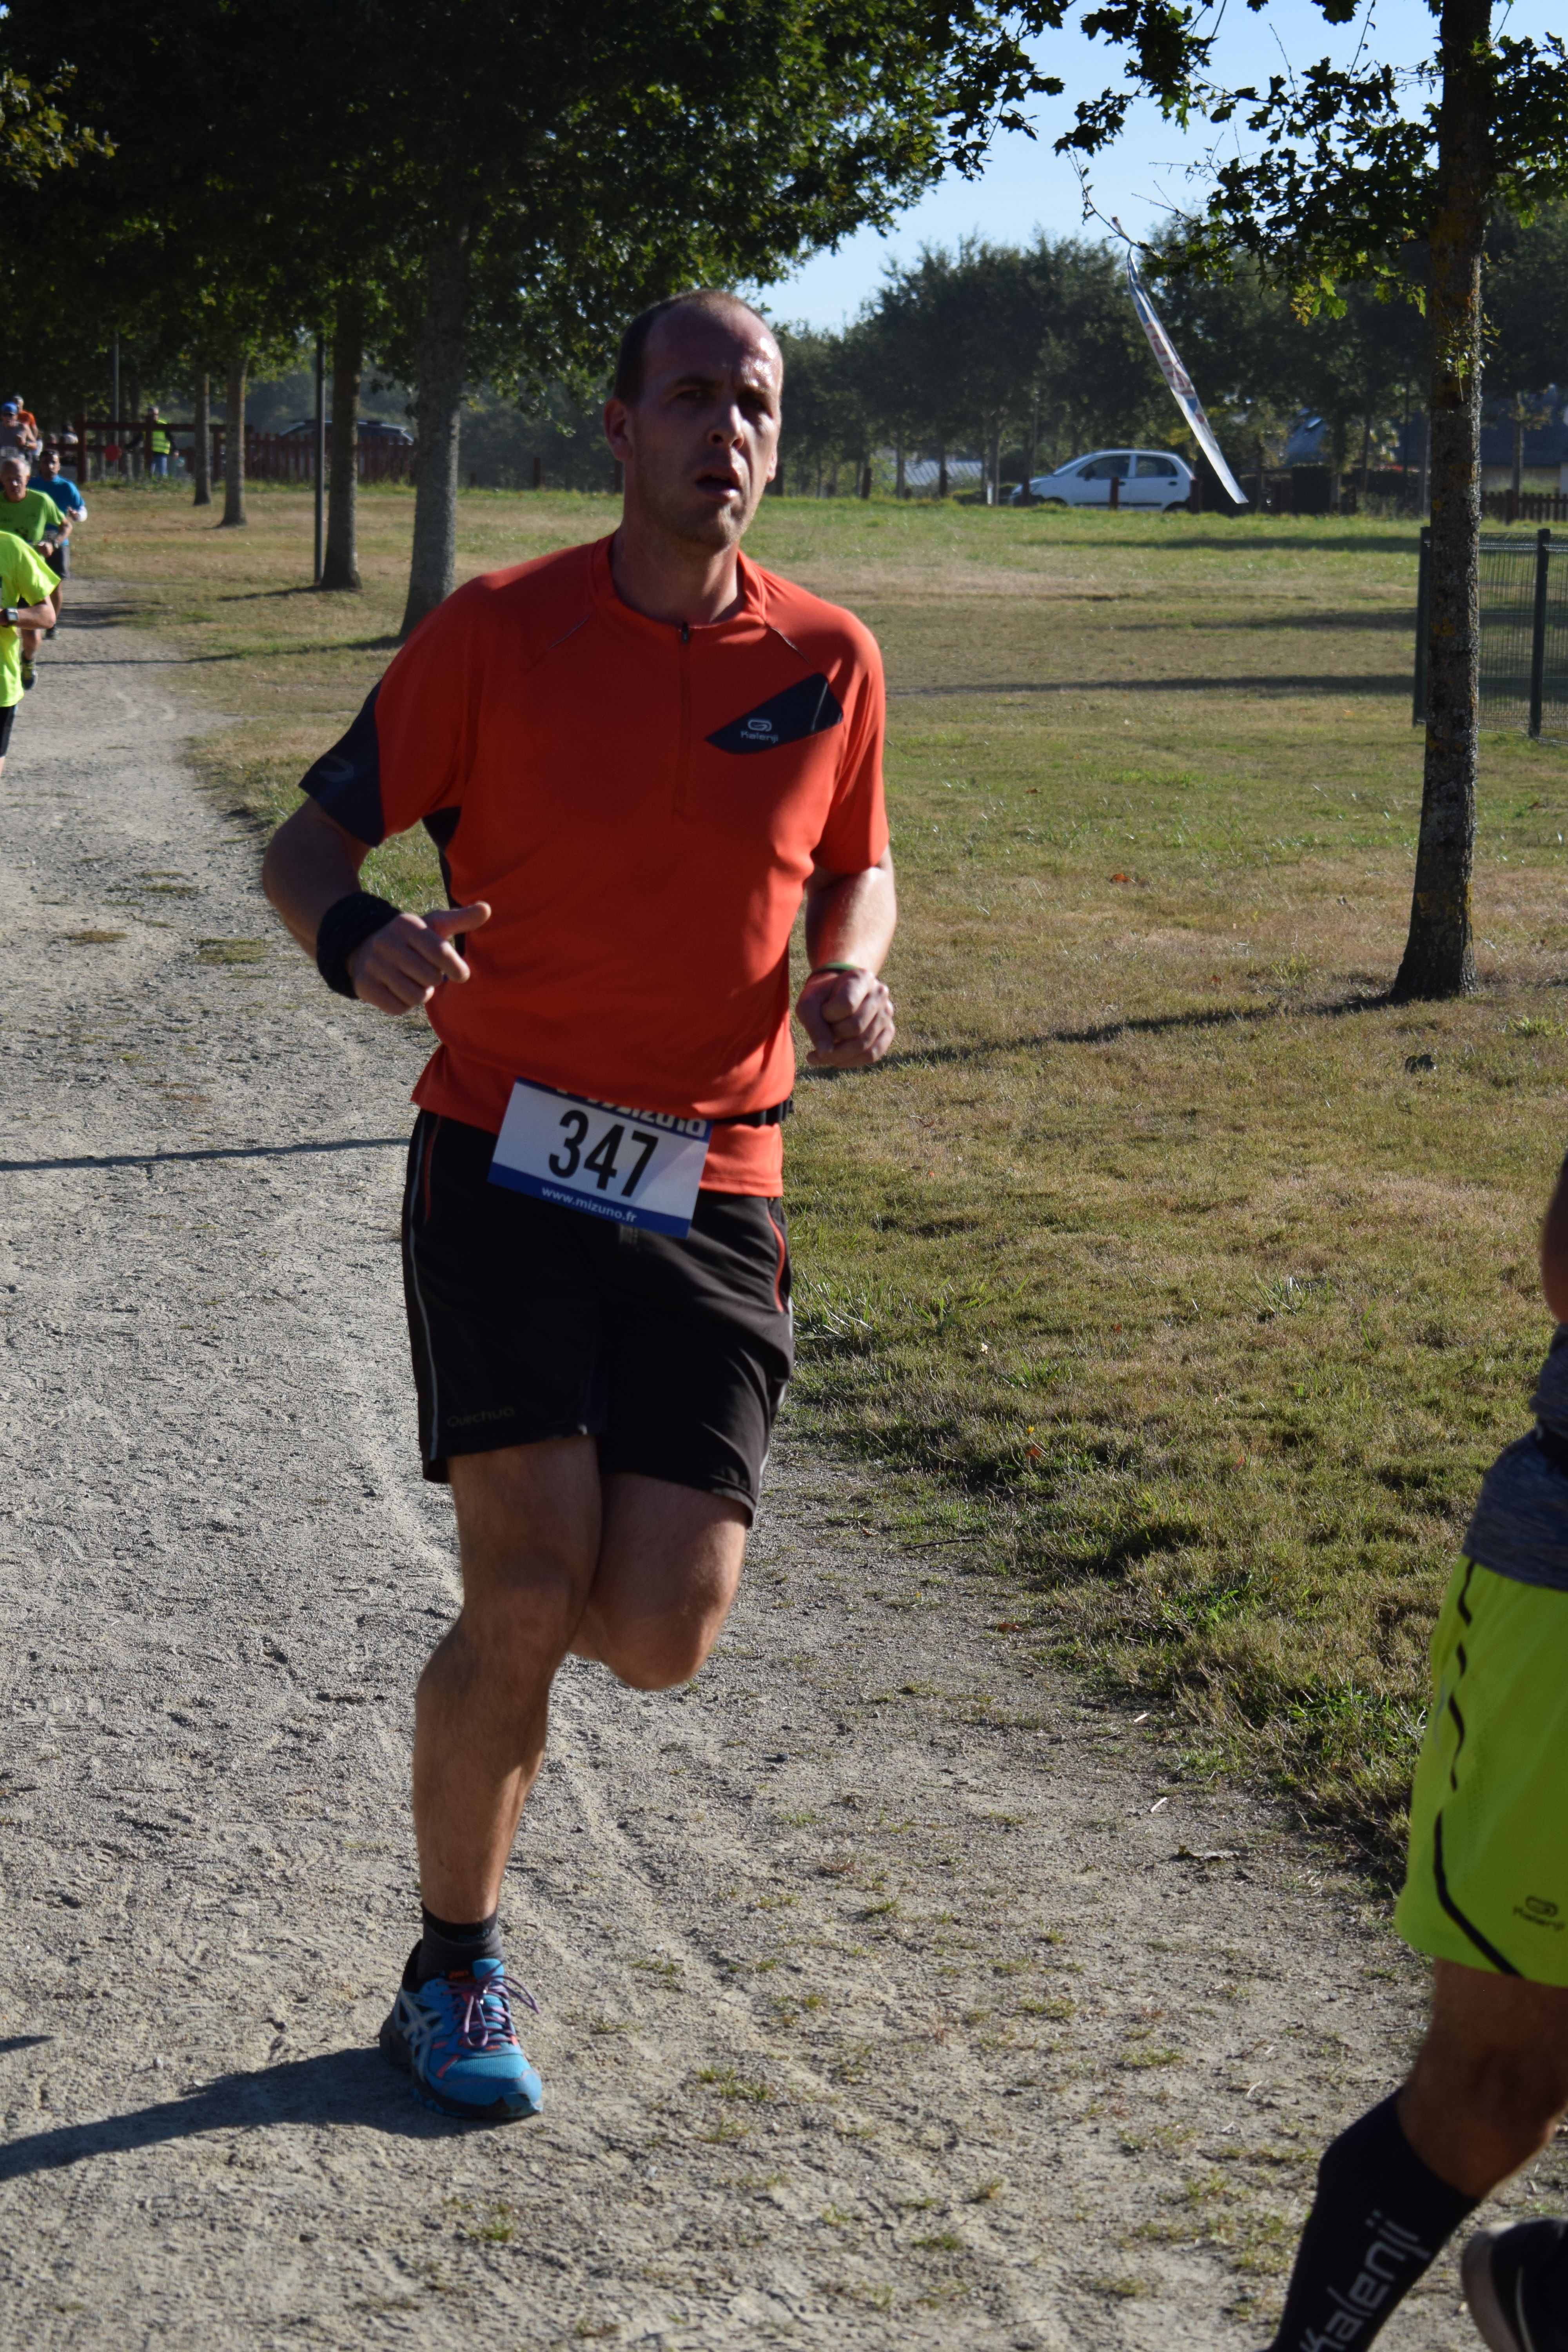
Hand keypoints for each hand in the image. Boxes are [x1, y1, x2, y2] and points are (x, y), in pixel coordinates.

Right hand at [346, 902, 490, 1014]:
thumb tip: (487, 908)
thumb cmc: (413, 940)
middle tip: (426, 973)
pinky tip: (399, 990)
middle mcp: (385, 942)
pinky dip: (405, 1004)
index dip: (456, 968)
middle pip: (430, 978)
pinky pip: (399, 1008)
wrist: (366, 948)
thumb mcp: (435, 925)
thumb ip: (461, 919)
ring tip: (414, 981)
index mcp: (406, 924)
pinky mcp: (363, 986)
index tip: (461, 975)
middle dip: (434, 979)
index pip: (440, 952)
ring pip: (416, 996)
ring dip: (422, 993)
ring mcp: (372, 964)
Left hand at [795, 966, 894, 1068]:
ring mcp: (887, 1013)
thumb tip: (827, 1054)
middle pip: (856, 1027)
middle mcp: (880, 993)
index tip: (822, 1011)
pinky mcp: (888, 1031)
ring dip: (838, 1054)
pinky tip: (834, 1060)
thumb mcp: (808, 1005)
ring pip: (864, 1045)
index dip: (828, 1014)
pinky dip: (850, 1061)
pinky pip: (872, 1054)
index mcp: (862, 978)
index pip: (847, 1004)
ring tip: (821, 1054)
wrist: (834, 997)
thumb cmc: (820, 999)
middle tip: (821, 1034)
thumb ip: (814, 1026)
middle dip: (832, 1036)